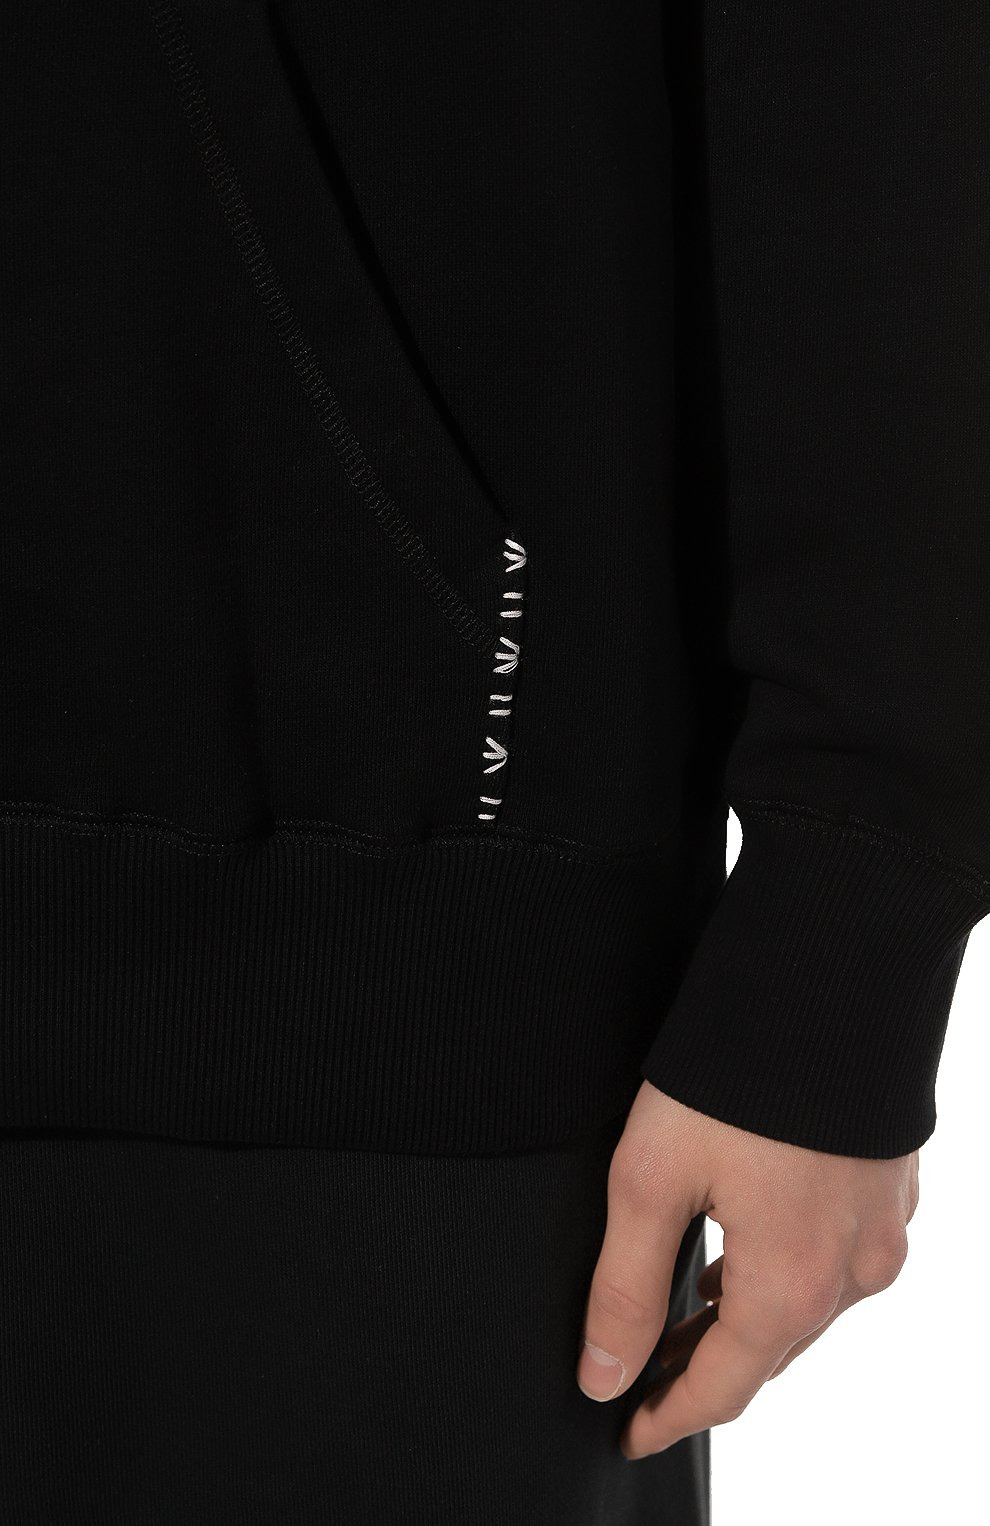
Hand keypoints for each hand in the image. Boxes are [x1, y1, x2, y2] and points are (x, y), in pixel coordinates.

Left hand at [576, 1080, 919, 1458]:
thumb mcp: (650, 1178)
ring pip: (806, 1307)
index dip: (667, 1417)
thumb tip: (602, 1376)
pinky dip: (787, 1273)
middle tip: (641, 1374)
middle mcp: (851, 1273)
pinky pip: (838, 1259)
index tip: (629, 1432)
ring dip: (746, 1321)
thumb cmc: (734, 1076)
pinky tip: (751, 1249)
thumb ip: (624, 1287)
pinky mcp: (891, 1188)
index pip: (722, 1389)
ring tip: (687, 1316)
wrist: (831, 981)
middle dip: (701, 1370)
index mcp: (789, 1286)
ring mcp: (882, 1231)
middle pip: (766, 1353)